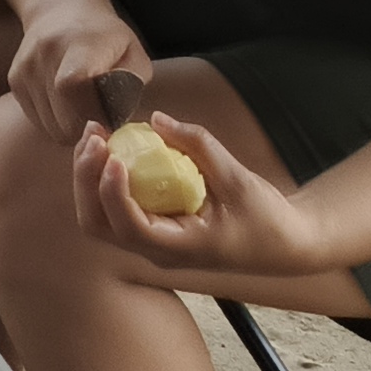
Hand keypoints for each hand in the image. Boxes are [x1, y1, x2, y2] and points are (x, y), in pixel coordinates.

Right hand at [6, 6, 156, 146]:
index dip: (93, 114)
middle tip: (102, 121)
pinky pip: (38, 121)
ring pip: (50, 126)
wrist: (61, 11)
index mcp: (79, 44)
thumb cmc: (105, 37)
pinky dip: (56, 122)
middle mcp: (45, 53)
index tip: (111, 119)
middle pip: (63, 118)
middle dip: (87, 130)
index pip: (72, 87)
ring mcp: (25, 68)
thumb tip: (115, 118)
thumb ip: (130, 86)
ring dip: (71, 128)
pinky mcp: (14, 80)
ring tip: (85, 110)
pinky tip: (67, 105)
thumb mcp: (132, 54)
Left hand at [72, 108, 329, 280]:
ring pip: (100, 218)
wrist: (283, 245)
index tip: (114, 154)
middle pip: (99, 225)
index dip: (113, 192)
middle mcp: (156, 251)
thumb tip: (156, 119)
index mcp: (179, 248)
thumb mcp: (239, 178)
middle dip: (87, 179)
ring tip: (96, 136)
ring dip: (89, 178)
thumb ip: (199, 146)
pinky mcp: (151, 228)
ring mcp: (151, 243)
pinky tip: (112, 148)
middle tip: (94, 136)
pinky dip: (103, 179)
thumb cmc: (266, 217)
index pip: (130, 227)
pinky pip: (114, 207)